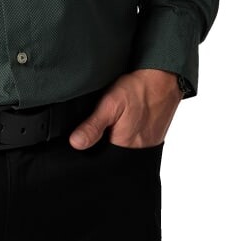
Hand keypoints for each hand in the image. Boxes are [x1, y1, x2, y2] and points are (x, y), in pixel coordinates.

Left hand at [69, 69, 183, 149]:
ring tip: (112, 120)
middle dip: (100, 144)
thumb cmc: (139, 90)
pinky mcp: (151, 138)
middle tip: (99, 123)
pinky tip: (123, 120)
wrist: (165, 79)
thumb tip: (75, 144)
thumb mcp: (110, 104)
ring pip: (121, 148)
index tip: (81, 135)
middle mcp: (136, 153)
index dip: (88, 149)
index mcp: (123, 148)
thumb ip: (93, 126)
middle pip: (110, 155)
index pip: (99, 160)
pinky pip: (133, 142)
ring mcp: (146, 146)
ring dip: (113, 137)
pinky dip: (125, 133)